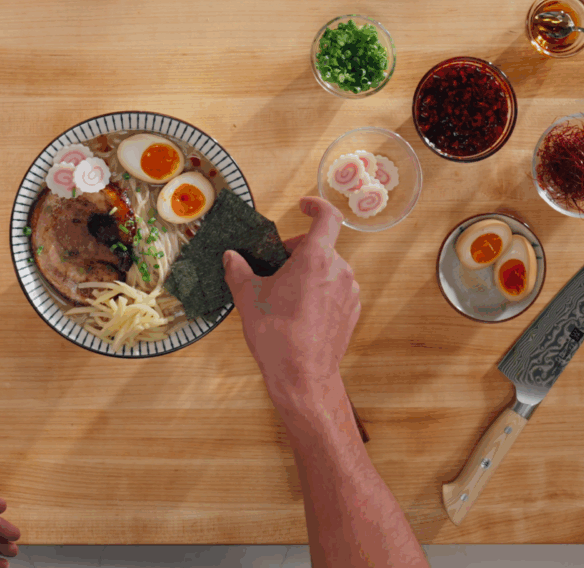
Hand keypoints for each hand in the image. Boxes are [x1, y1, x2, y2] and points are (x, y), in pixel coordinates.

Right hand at [224, 197, 360, 396]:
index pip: (328, 217)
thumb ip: (238, 271)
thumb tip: (230, 257)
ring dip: (308, 274)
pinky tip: (299, 312)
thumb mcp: (248, 298)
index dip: (317, 206)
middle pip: (321, 247)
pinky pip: (335, 290)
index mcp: (316, 259)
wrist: (302, 377)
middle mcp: (339, 271)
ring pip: (328, 270)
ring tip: (284, 296)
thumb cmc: (277, 336)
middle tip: (274, 270)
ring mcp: (349, 292)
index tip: (303, 206)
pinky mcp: (352, 312)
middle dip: (297, 252)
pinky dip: (319, 291)